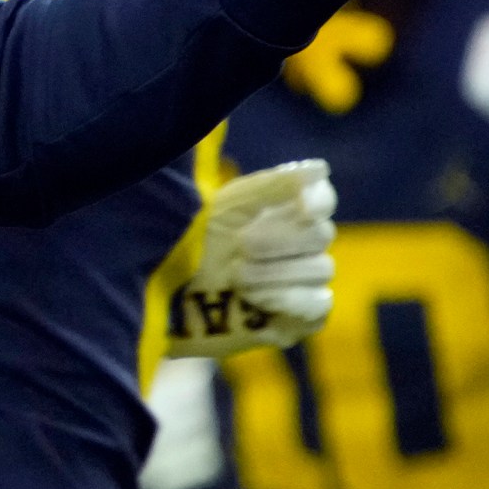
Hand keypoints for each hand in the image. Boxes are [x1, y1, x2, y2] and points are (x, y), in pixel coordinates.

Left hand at [169, 159, 336, 355]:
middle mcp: (297, 245)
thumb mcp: (226, 209)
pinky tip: (254, 299)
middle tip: (243, 246)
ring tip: (236, 276)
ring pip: (321, 269)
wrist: (166, 297)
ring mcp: (300, 283)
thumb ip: (272, 187)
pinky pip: (318, 306)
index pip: (322, 199)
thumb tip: (318, 170)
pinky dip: (288, 300)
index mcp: (279, 211)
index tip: (305, 207)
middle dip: (282, 239)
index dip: (318, 200)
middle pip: (321, 234)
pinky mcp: (297, 319)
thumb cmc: (192, 246)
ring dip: (277, 272)